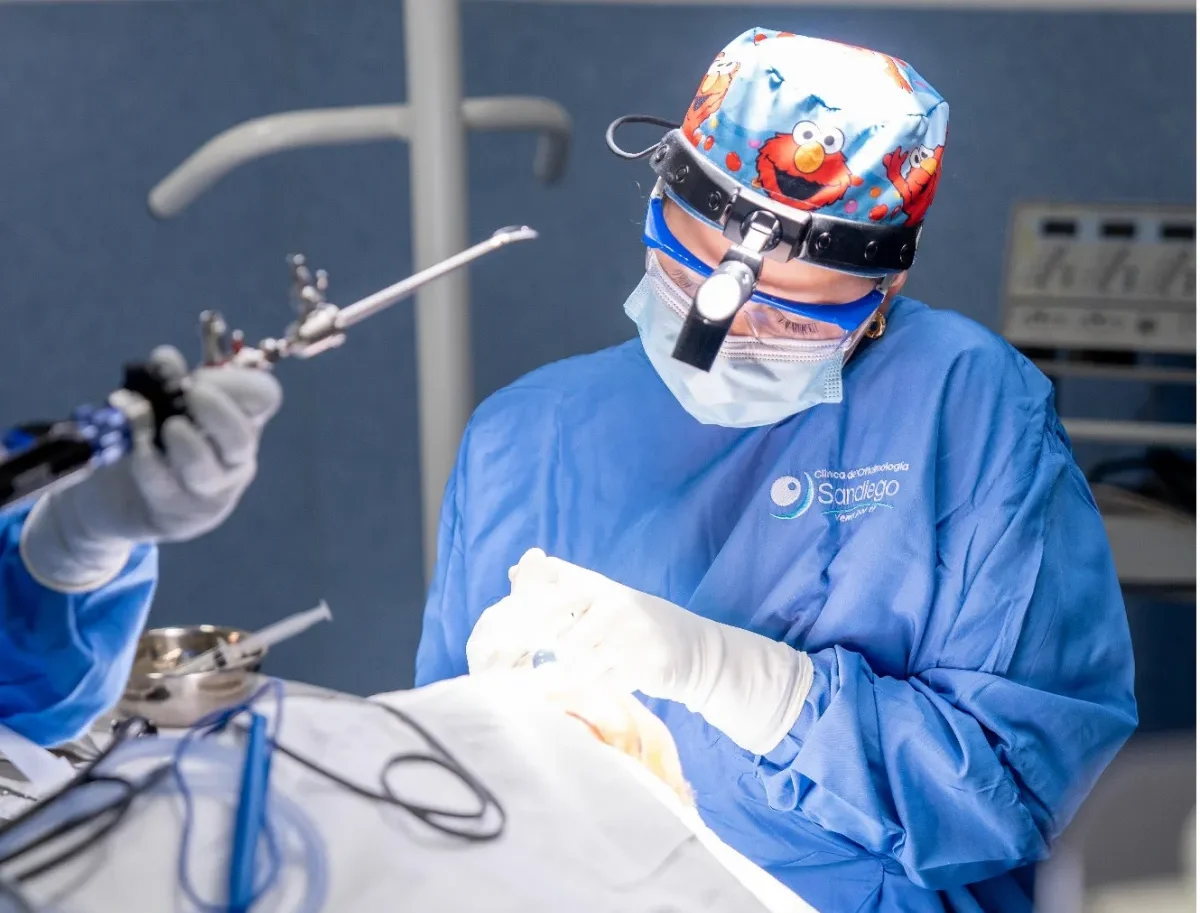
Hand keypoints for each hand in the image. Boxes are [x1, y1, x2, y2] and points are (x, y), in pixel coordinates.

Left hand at [20, 346, 281, 590]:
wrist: (134, 502)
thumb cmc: (161, 443)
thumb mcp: (168, 404)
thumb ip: (170, 378)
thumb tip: (167, 359)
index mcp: (243, 422)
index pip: (265, 397)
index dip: (237, 381)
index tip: (200, 377)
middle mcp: (235, 458)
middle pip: (239, 436)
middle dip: (209, 408)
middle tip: (184, 394)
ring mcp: (210, 490)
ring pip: (202, 466)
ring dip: (177, 438)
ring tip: (164, 426)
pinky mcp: (179, 513)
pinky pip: (160, 481)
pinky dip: (143, 455)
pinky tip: (134, 442)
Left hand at [466, 548, 813, 754]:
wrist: (695, 650)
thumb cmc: (638, 625)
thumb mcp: (604, 597)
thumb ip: (563, 583)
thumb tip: (516, 569)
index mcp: (601, 585)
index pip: (551, 584)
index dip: (520, 602)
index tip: (495, 626)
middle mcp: (613, 603)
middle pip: (554, 622)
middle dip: (527, 643)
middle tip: (504, 661)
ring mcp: (628, 634)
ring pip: (573, 656)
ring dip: (553, 672)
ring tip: (537, 681)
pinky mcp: (640, 663)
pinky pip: (597, 680)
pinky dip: (579, 689)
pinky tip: (570, 692)